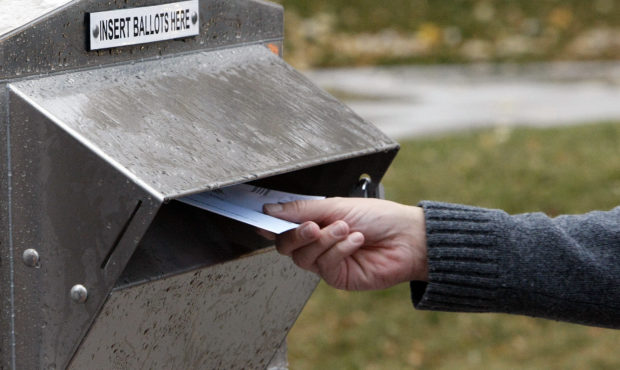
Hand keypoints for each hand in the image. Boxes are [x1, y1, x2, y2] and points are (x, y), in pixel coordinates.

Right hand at [263, 197, 427, 290]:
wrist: (407, 238)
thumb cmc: (378, 217)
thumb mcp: (337, 205)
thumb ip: (302, 209)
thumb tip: (269, 210)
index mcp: (315, 220)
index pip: (284, 224)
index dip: (270, 222)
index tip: (260, 217)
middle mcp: (316, 242)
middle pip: (285, 245)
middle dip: (296, 235)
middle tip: (312, 226)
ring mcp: (325, 261)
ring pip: (303, 257)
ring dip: (325, 240)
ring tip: (346, 228)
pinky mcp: (337, 277)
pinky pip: (324, 265)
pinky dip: (339, 250)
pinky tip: (356, 240)